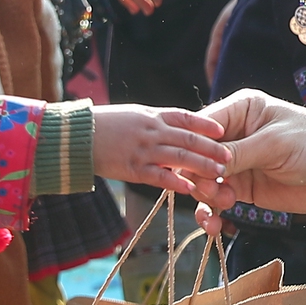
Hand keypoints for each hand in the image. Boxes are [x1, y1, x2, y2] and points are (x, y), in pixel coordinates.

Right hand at [89, 105, 228, 194]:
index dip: (205, 124)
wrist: (75, 136)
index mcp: (151, 116)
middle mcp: (151, 131)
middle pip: (188, 138)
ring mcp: (143, 150)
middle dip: (212, 148)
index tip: (222, 130)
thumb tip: (172, 127)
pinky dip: (176, 182)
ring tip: (219, 173)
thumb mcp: (132, 116)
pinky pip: (159, 176)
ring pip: (179, 157)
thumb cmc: (103, 126)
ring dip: (201, 165)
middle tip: (230, 155)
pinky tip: (190, 189)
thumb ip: (153, 122)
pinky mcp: (132, 168)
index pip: (185, 118)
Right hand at [199, 91, 305, 213]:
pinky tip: (216, 225)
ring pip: (203, 181)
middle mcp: (235, 135)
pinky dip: (212, 213)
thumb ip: (236, 154)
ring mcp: (239, 163)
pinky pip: (217, 201)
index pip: (201, 128)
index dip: (191, 149)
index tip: (192, 170)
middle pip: (197, 157)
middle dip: (198, 177)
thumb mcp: (274, 145)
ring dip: (206, 197)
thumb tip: (200, 163)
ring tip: (223, 206)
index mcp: (241, 110)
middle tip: (213, 191)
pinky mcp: (245, 188)